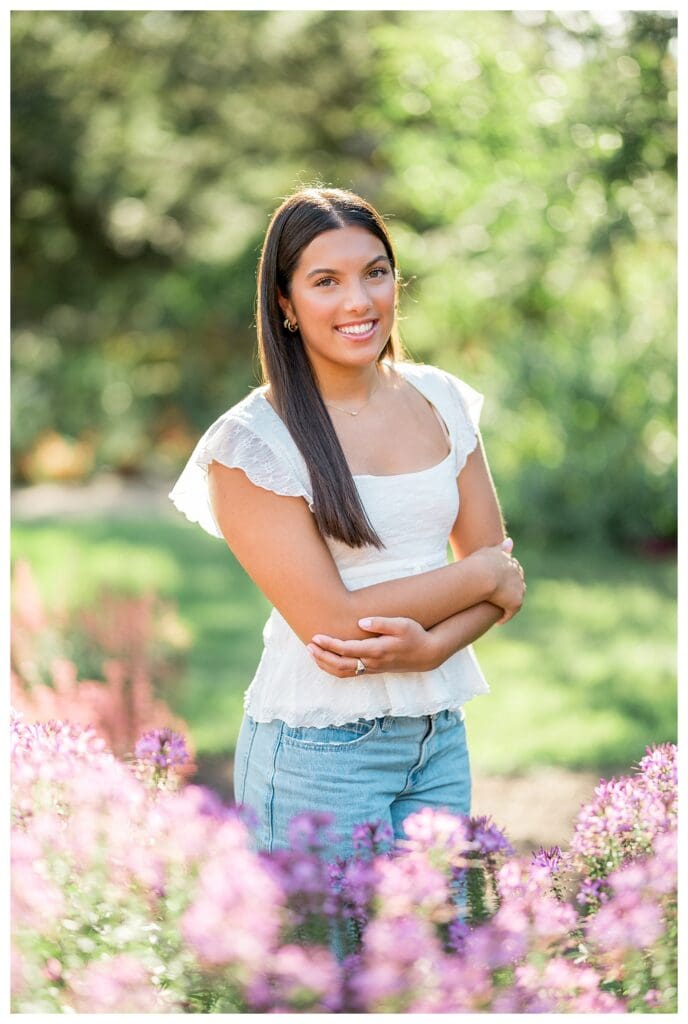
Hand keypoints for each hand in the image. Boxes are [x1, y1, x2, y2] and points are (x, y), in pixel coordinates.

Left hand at [306, 617, 437, 677]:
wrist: (427, 654)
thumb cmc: (415, 635)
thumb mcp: (402, 624)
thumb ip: (381, 622)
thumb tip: (361, 621)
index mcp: (377, 650)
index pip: (347, 650)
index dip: (329, 644)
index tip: (316, 636)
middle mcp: (372, 662)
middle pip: (340, 664)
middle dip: (322, 655)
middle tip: (308, 645)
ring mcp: (372, 668)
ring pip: (343, 672)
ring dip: (325, 664)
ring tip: (313, 652)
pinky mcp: (373, 670)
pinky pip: (349, 673)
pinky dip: (334, 668)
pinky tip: (327, 660)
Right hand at [479, 538, 525, 623]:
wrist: (482, 576)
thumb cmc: (480, 563)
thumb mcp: (490, 551)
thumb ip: (500, 548)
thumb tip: (510, 542)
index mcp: (512, 563)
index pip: (513, 571)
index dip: (506, 578)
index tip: (499, 583)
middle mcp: (518, 576)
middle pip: (518, 585)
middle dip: (511, 590)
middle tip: (500, 598)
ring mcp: (518, 590)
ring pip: (515, 598)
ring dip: (508, 604)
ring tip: (499, 610)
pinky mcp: (515, 603)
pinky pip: (509, 613)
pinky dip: (504, 617)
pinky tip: (497, 621)